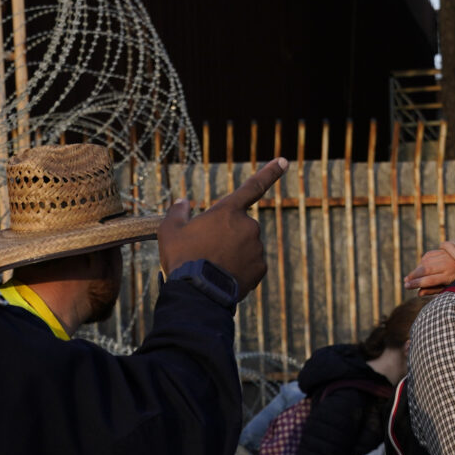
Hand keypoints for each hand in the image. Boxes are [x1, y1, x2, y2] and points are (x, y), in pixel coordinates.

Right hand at [157, 157, 288, 293]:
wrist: (197, 294)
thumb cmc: (183, 258)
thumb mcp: (169, 231)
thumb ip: (177, 212)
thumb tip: (182, 203)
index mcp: (228, 211)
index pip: (253, 186)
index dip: (270, 172)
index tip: (285, 161)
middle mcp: (248, 226)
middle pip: (239, 226)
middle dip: (227, 235)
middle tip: (206, 251)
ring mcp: (256, 248)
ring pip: (245, 246)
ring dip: (232, 252)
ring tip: (212, 266)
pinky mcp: (260, 268)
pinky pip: (250, 264)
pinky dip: (239, 269)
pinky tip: (223, 277)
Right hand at [404, 246, 454, 294]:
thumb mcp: (450, 287)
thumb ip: (434, 290)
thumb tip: (418, 293)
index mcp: (449, 276)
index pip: (429, 280)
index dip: (416, 283)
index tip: (407, 286)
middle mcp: (447, 265)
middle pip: (425, 270)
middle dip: (413, 276)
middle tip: (405, 281)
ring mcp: (445, 256)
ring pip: (425, 261)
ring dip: (416, 269)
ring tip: (410, 276)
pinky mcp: (444, 250)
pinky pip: (428, 255)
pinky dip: (422, 261)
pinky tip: (419, 267)